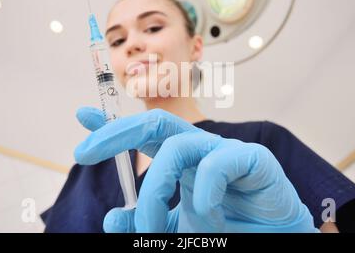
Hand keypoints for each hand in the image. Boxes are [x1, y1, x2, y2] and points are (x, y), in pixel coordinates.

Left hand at [75, 107, 317, 232]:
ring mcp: (225, 151)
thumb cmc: (229, 229)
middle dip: (116, 131)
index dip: (111, 124)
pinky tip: (205, 213)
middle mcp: (199, 150)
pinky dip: (204, 190)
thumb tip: (111, 218)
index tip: (81, 115)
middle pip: (154, 123)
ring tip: (153, 229)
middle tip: (84, 152)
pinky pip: (219, 162)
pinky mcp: (253, 160)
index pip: (142, 135)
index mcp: (180, 162)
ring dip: (155, 191)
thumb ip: (148, 222)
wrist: (273, 240)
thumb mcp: (177, 230)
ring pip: (177, 146)